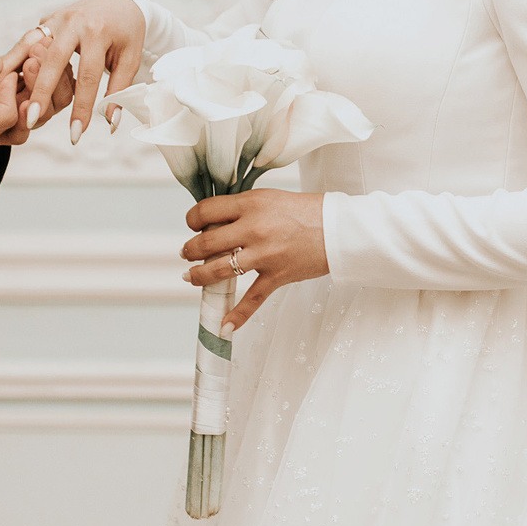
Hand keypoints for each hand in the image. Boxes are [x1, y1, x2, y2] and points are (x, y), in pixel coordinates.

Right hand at [12, 0, 147, 143]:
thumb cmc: (127, 33)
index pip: (88, 76)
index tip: (76, 134)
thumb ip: (119, 89)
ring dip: (12, 74)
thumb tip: (110, 123)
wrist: (117, 1)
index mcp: (98, 32)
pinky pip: (24, 43)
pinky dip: (9, 62)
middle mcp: (74, 22)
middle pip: (53, 60)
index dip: (81, 107)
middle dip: (41, 92)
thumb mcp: (129, 58)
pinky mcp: (45, 20)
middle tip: (31, 120)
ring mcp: (56, 19)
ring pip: (30, 48)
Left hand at [179, 188, 326, 333]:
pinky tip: (224, 327)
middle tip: (187, 252)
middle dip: (190, 250)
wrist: (339, 228)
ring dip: (198, 276)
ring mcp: (264, 255)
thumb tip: (216, 222)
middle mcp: (253, 228)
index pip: (206, 210)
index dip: (192, 219)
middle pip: (206, 243)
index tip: (193, 225)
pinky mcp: (277, 276)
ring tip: (191, 276)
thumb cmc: (306, 211)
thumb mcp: (270, 198)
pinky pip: (252, 300)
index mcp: (251, 204)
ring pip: (218, 270)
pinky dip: (237, 316)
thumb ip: (244, 208)